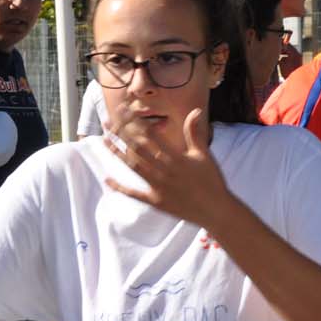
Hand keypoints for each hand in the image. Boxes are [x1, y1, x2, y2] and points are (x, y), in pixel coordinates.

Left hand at [103, 108, 235, 230]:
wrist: (215, 210)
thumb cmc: (211, 181)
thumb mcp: (203, 155)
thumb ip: (194, 133)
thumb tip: (195, 111)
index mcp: (176, 157)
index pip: (151, 134)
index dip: (136, 120)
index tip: (125, 110)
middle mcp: (164, 170)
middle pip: (138, 147)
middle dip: (121, 132)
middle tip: (108, 121)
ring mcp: (158, 186)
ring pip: (133, 166)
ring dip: (117, 153)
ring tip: (104, 140)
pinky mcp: (156, 201)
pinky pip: (134, 194)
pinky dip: (120, 187)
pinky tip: (107, 179)